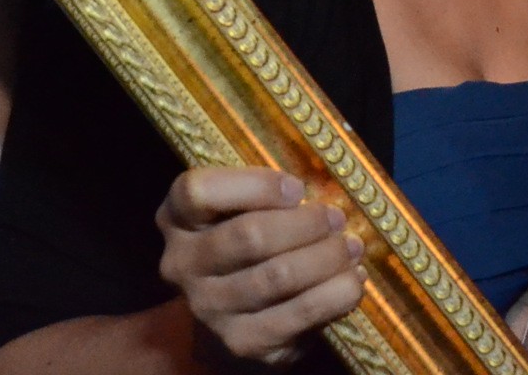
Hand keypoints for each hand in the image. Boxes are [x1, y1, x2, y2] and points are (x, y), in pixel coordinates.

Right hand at [156, 167, 365, 364]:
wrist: (222, 317)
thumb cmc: (239, 243)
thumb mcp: (233, 208)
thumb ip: (260, 192)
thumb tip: (319, 190)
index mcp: (176, 217)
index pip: (198, 191)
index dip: (255, 185)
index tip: (297, 188)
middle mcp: (182, 263)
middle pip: (249, 236)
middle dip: (305, 224)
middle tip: (336, 217)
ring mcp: (209, 307)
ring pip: (277, 276)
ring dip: (325, 258)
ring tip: (351, 247)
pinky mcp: (242, 341)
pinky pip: (297, 314)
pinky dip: (333, 294)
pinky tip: (351, 281)